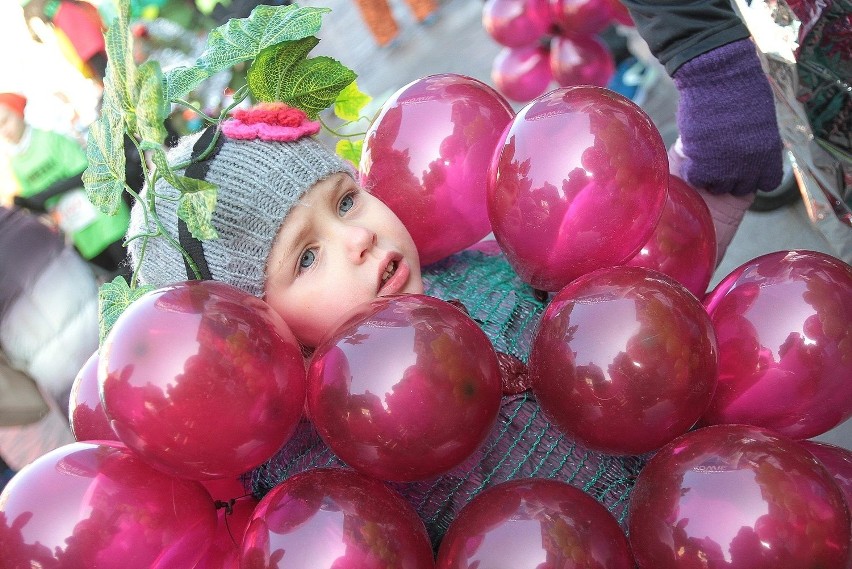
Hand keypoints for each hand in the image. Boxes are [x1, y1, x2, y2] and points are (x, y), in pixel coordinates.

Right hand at [673, 38, 782, 195]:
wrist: (719, 76)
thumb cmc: (741, 89)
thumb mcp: (762, 121)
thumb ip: (759, 143)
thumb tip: (750, 154)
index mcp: (770, 153)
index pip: (768, 182)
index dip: (755, 176)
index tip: (745, 166)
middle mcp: (750, 165)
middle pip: (741, 187)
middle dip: (731, 177)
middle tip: (720, 161)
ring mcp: (725, 166)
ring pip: (718, 186)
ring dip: (711, 176)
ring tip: (704, 159)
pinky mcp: (702, 162)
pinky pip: (697, 178)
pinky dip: (693, 171)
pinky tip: (693, 157)